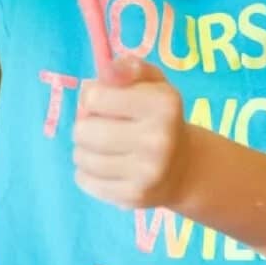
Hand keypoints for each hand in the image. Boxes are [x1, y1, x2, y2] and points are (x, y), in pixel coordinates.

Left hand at [72, 56, 190, 209]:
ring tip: (102, 146)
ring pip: (81, 157)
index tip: (103, 102)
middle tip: (100, 126)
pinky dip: (86, 172)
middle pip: (83, 130)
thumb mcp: (153, 83)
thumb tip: (106, 71)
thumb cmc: (160, 117)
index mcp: (163, 104)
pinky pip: (84, 180)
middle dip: (85, 125)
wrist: (184, 168)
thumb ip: (129, 67)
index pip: (94, 98)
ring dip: (84, 149)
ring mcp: (146, 172)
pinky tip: (105, 166)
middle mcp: (158, 139)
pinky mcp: (133, 197)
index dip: (93, 97)